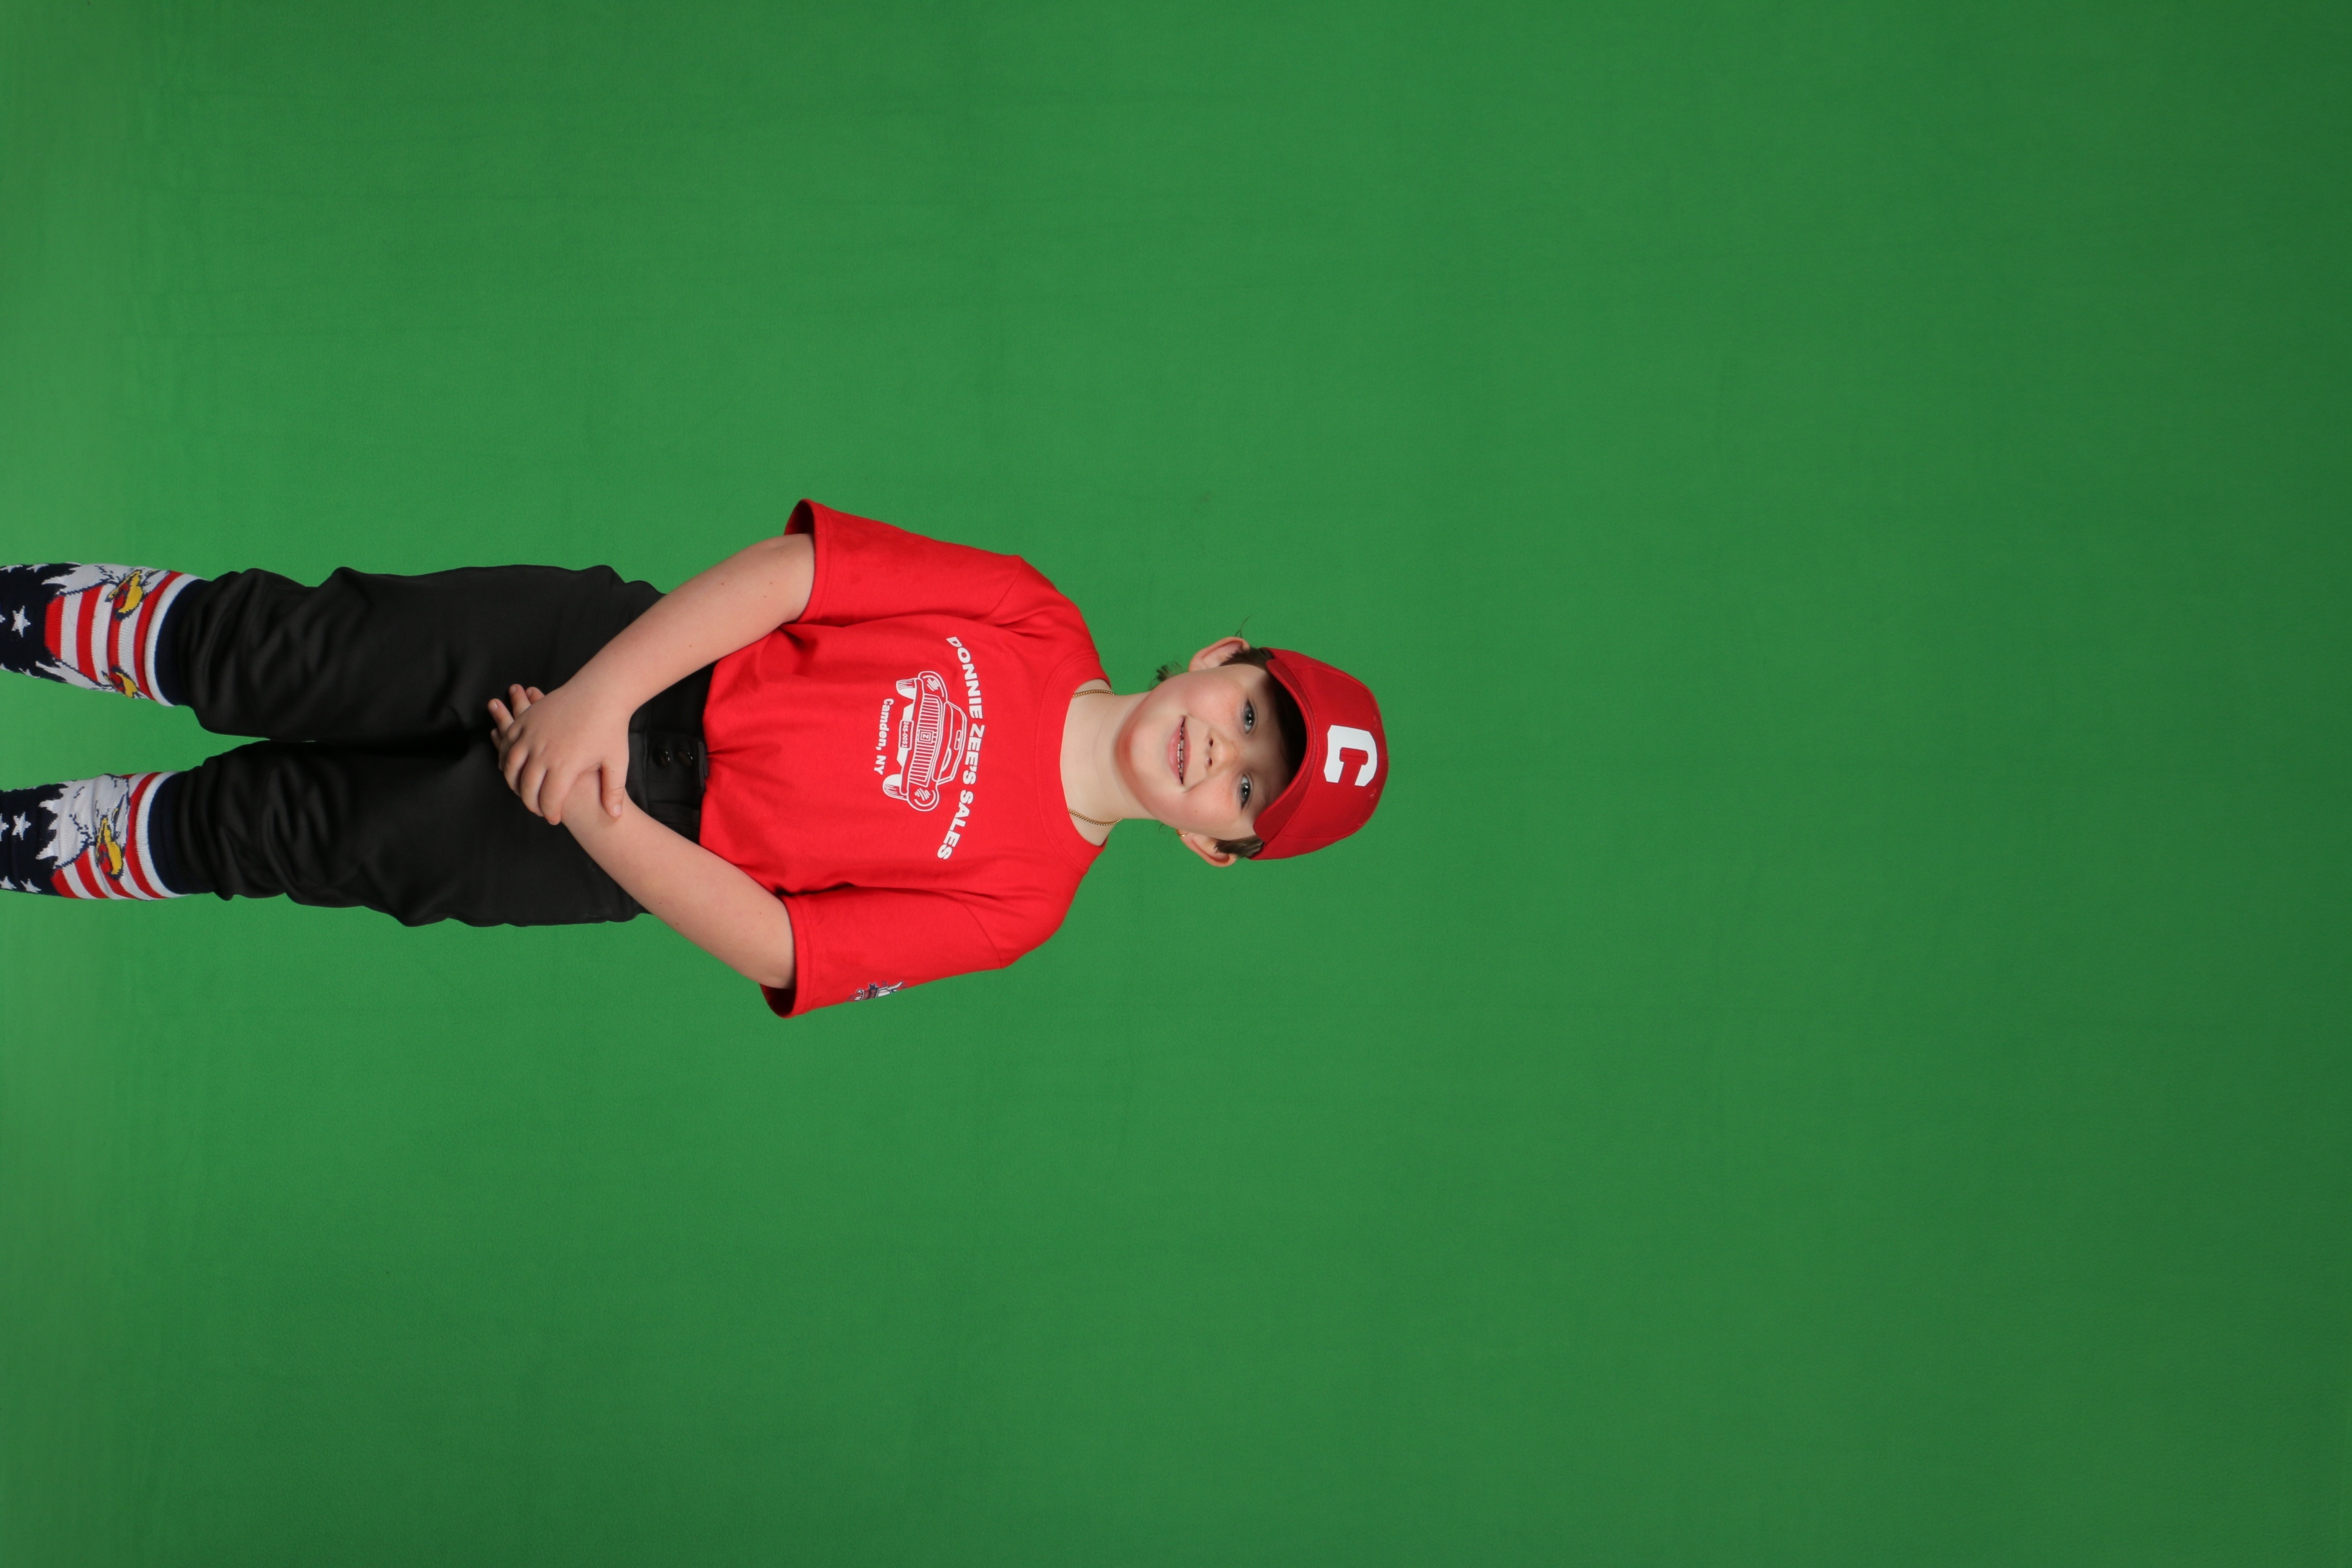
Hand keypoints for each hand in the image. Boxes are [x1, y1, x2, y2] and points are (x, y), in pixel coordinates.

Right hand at [487, 681, 630, 824]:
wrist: (602, 690)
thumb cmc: (612, 727)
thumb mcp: (617, 761)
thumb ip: (613, 791)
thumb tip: (615, 816)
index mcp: (565, 765)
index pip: (549, 799)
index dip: (550, 812)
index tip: (554, 818)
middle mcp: (544, 751)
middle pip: (527, 787)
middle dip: (531, 803)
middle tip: (538, 809)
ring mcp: (532, 734)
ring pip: (511, 766)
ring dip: (514, 782)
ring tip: (523, 791)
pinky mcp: (527, 721)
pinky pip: (509, 743)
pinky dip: (507, 758)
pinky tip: (513, 767)